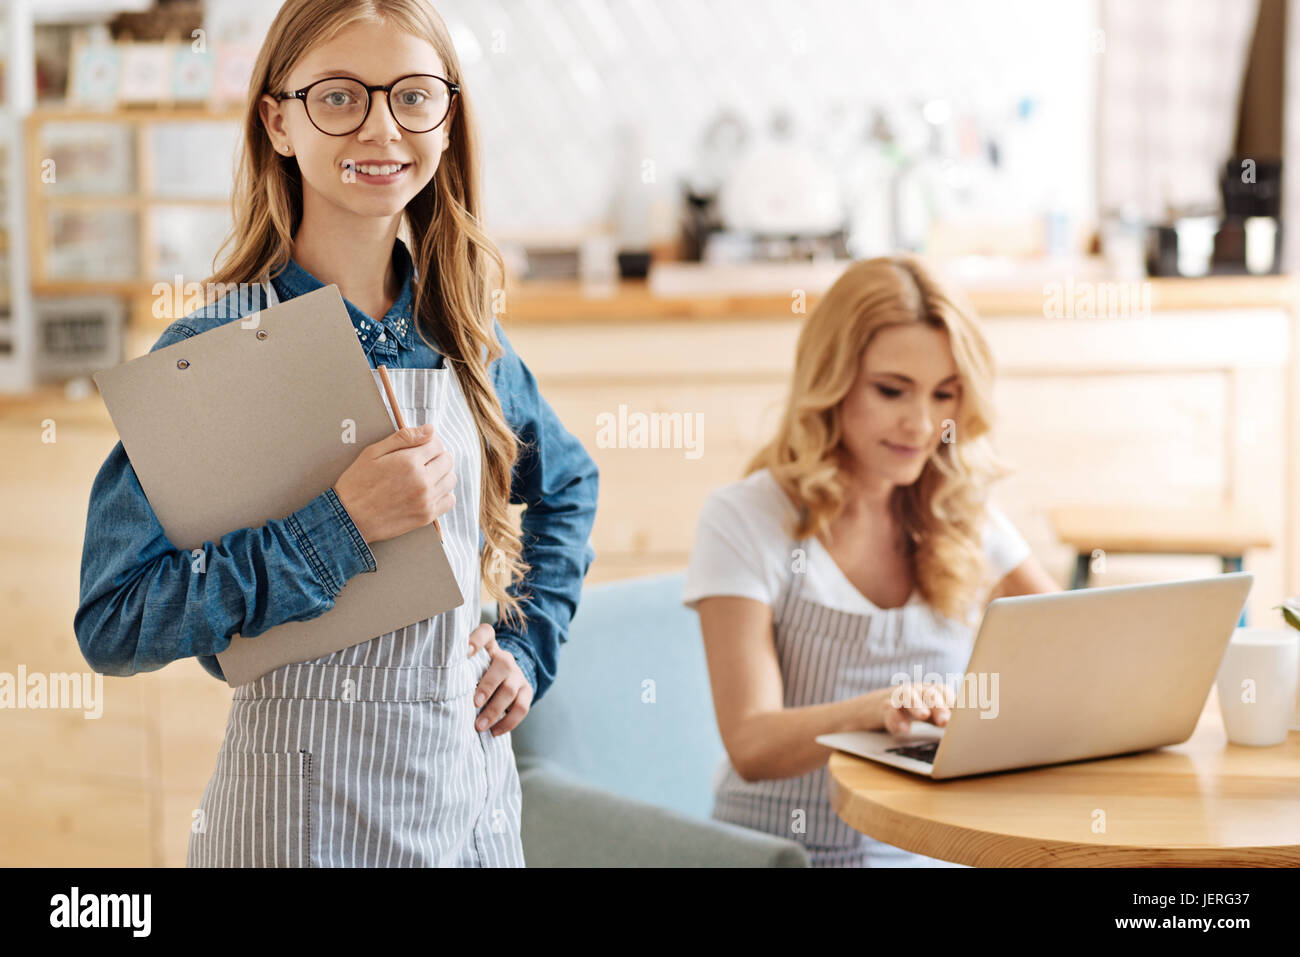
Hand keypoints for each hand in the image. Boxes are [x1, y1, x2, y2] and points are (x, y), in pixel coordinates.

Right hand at [334, 423, 455, 545]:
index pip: (437, 444)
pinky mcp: (426, 516)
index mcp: (409, 462)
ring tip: (425, 475)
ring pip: (451, 479)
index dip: (429, 442)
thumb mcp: (373, 452)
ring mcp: (426, 500)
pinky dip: (443, 493)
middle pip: (447, 460)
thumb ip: (403, 438)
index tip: (420, 447)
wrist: (349, 518)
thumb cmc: (357, 483)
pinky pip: (449, 500)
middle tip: (422, 461)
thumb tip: (430, 429)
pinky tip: (429, 491)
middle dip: (437, 456)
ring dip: (442, 474)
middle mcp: (422, 481)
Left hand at [467, 623, 532, 734]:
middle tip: (474, 703)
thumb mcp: (468, 667)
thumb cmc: (475, 675)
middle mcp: (505, 658)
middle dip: (488, 686)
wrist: (503, 681)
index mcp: (488, 647)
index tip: (464, 653)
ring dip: (495, 710)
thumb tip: (432, 683)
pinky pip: (522, 707)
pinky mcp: (526, 691)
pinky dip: (508, 722)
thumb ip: (457, 668)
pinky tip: (494, 731)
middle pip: (503, 665)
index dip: (477, 640)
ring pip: (511, 689)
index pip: (486, 633)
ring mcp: (518, 675)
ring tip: (479, 726)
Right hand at [870, 681, 954, 735]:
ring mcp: (901, 697)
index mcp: (932, 692)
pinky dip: (896, 718)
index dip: (952, 701)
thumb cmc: (920, 709)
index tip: (960, 714)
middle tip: (945, 720)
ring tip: (923, 715)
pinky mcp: (886, 707)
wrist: (887, 705)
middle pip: (929, 693)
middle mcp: (917, 691)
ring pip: (908, 695)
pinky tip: (903, 729)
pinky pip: (890, 710)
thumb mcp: (935, 712)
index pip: (944, 691)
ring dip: (917, 704)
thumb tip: (970, 727)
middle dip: (938, 705)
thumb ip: (950, 717)